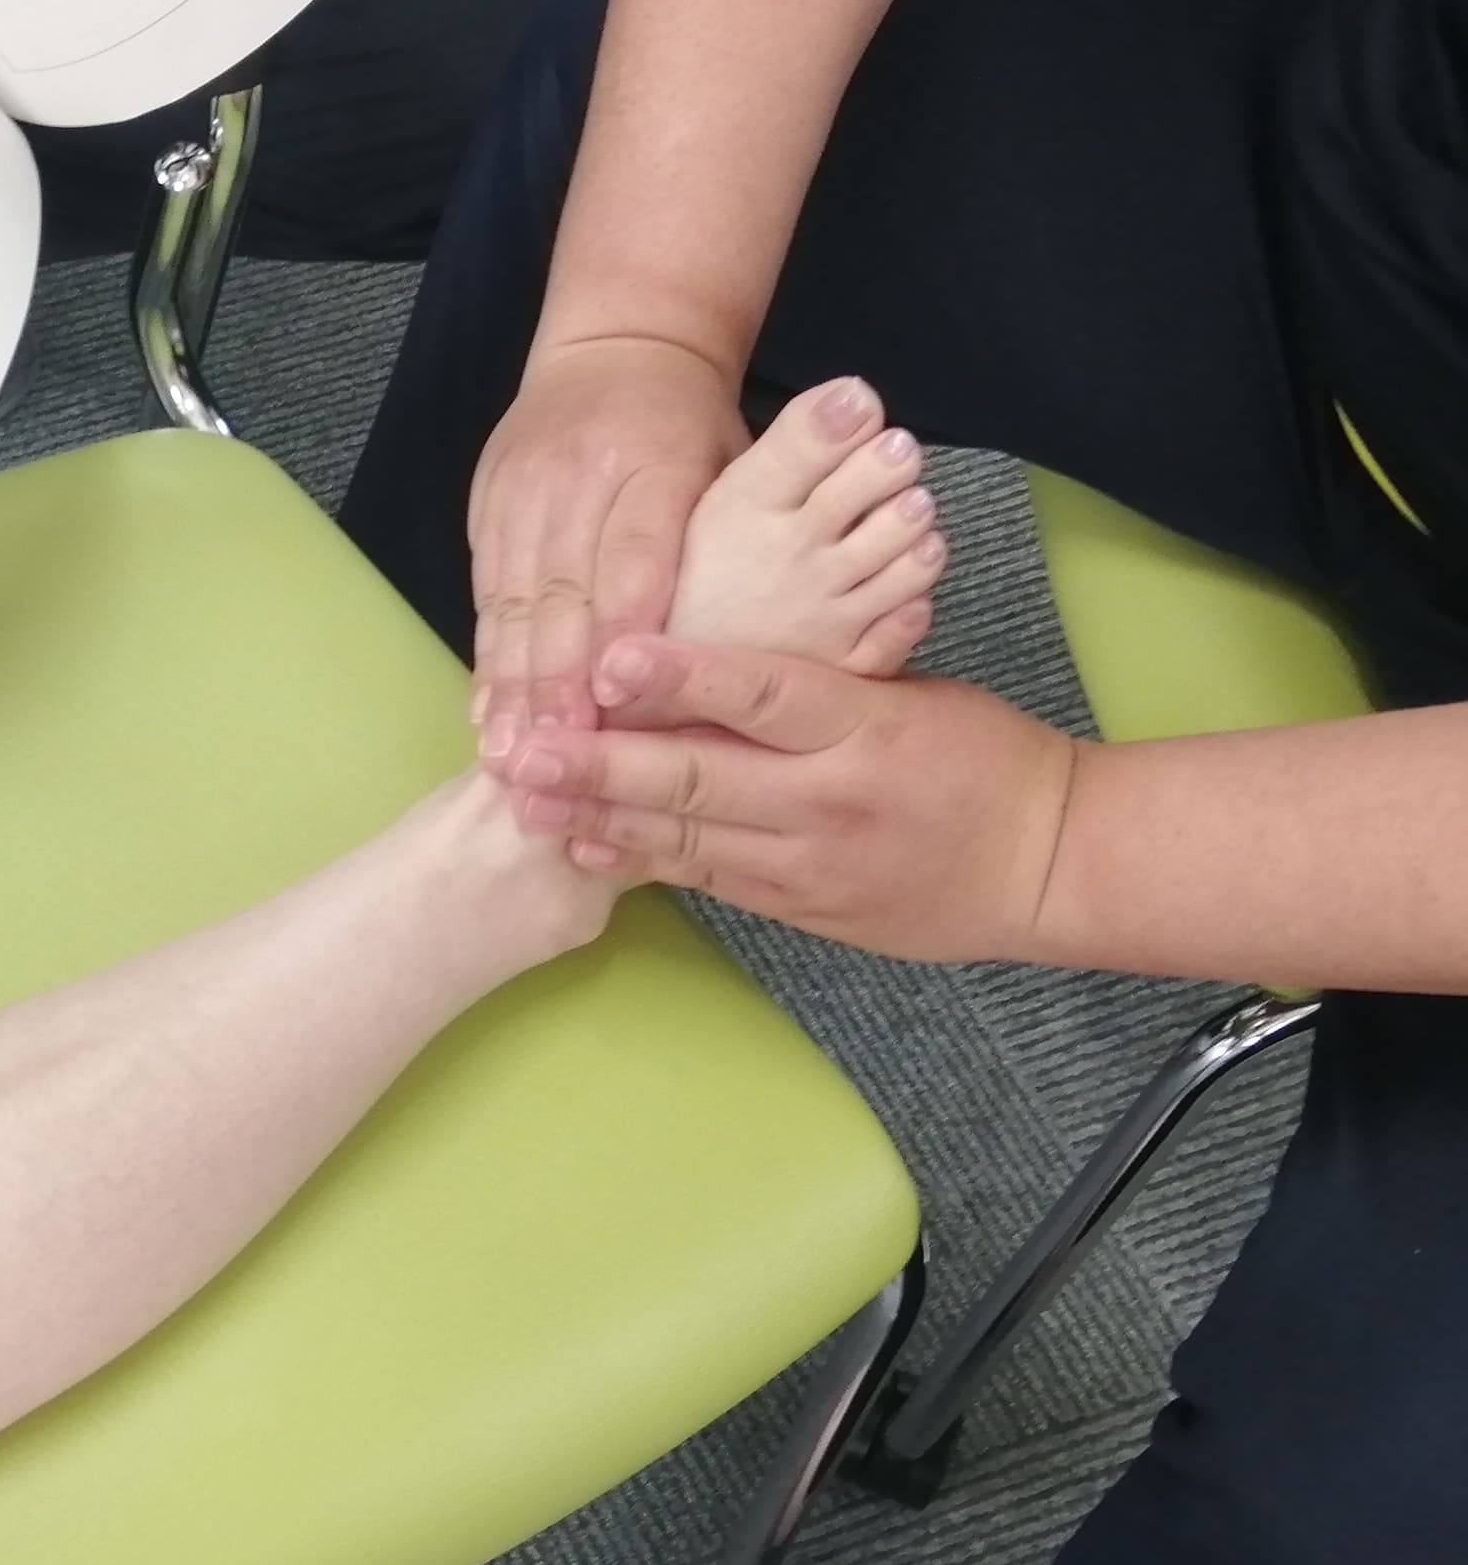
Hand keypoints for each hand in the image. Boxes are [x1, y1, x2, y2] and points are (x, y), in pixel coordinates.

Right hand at [469, 335, 753, 748]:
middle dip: (552, 682)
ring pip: (514, 600)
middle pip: (561, 592)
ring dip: (509, 684)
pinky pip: (487, 594)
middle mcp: (579, 480)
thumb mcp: (735, 467)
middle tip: (552, 755)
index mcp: (654, 466)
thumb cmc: (693, 425)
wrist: (619, 343)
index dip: (618, 632)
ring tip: (505, 754)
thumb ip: (728, 552)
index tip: (609, 704)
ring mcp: (524, 492)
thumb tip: (736, 655)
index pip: (631, 558)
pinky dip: (487, 657)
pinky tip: (485, 713)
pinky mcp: (488, 505)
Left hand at [501, 637, 1081, 963]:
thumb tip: (704, 655)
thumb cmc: (977, 755)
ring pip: (686, 836)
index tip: (605, 659)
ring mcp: (811, 862)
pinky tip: (583, 845)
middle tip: (522, 749)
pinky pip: (707, 879)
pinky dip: (640, 860)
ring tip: (522, 800)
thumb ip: (812, 684)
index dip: (678, 675)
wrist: (1043, 863)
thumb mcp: (907, 693)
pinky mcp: (801, 908)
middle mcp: (829, 797)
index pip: (760, 691)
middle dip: (598, 763)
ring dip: (597, 817)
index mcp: (864, 724)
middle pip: (697, 776)